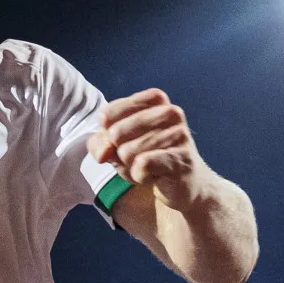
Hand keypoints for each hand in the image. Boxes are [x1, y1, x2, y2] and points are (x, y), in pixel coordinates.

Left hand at [86, 88, 214, 211]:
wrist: (183, 183)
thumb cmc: (147, 157)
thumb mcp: (116, 145)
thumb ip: (100, 143)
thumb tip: (104, 152)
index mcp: (154, 99)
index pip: (107, 115)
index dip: (107, 136)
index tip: (125, 141)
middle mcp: (169, 112)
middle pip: (116, 134)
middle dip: (120, 153)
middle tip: (139, 157)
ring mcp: (179, 134)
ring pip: (127, 152)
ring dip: (131, 166)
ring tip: (149, 167)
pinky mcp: (181, 158)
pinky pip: (142, 165)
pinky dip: (140, 176)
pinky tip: (155, 176)